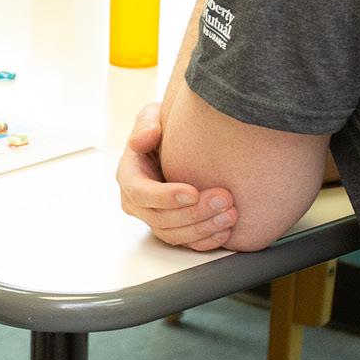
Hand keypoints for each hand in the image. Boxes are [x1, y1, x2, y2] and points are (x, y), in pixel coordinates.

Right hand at [117, 102, 237, 250]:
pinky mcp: (174, 228)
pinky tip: (226, 230)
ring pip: (175, 235)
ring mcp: (156, 218)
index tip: (193, 191)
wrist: (178, 145)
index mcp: (129, 177)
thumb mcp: (151, 116)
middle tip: (223, 199)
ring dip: (204, 228)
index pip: (141, 193)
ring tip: (230, 214)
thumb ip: (146, 122)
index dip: (166, 197)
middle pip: (161, 219)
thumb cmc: (162, 129)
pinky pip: (187, 243)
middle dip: (194, 213)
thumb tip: (146, 137)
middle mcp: (139, 203)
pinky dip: (207, 240)